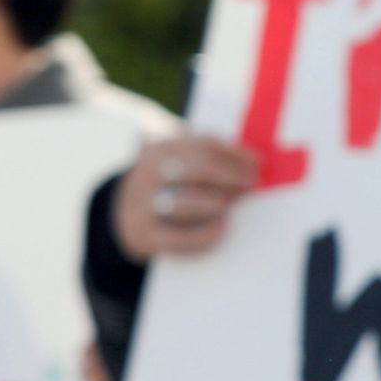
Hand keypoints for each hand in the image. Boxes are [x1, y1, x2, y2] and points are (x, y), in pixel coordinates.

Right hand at [111, 133, 263, 262]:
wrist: (123, 216)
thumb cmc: (168, 185)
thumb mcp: (176, 162)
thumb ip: (206, 157)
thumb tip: (253, 160)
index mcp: (161, 150)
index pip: (203, 144)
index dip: (234, 152)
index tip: (257, 161)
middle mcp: (150, 174)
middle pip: (197, 168)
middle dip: (229, 174)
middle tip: (251, 182)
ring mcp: (146, 205)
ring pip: (185, 202)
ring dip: (216, 201)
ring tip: (232, 202)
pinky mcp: (148, 235)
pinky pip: (180, 237)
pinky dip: (205, 233)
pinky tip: (223, 226)